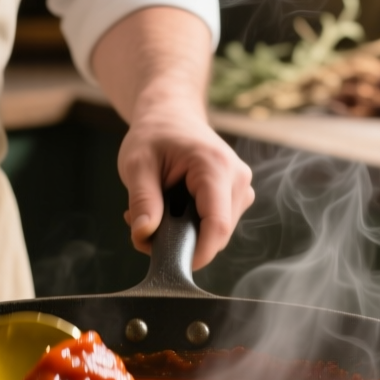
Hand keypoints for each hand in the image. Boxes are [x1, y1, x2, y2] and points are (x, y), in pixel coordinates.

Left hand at [119, 106, 253, 268]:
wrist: (171, 114)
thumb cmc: (155, 134)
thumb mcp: (137, 164)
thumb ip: (142, 200)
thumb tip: (144, 235)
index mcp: (215, 166)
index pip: (217, 225)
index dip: (198, 253)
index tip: (172, 265)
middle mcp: (238, 178)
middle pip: (218, 233)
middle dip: (182, 241)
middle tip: (144, 226)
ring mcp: (242, 187)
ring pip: (218, 232)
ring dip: (185, 232)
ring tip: (156, 209)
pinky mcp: (237, 195)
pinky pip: (217, 223)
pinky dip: (193, 225)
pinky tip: (172, 208)